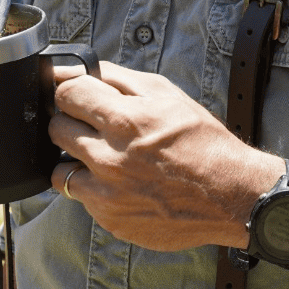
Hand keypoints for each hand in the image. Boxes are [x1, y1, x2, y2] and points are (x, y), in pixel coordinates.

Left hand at [49, 61, 280, 249]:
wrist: (230, 195)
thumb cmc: (202, 142)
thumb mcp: (166, 94)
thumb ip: (117, 78)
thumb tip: (80, 69)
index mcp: (123, 121)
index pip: (65, 94)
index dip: (72, 91)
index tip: (80, 96)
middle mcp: (108, 159)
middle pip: (57, 130)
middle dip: (73, 122)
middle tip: (97, 127)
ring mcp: (106, 194)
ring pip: (60, 170)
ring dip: (78, 161)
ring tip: (106, 159)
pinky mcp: (110, 220)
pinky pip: (82, 199)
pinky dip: (96, 189)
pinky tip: (123, 183)